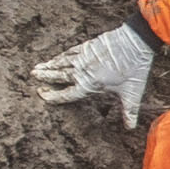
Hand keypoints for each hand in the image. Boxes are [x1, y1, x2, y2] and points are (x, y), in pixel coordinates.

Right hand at [34, 23, 156, 123]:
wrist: (136, 40)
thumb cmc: (134, 68)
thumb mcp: (132, 93)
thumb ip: (129, 111)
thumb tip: (130, 128)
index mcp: (89, 84)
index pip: (66, 94)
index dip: (52, 96)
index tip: (41, 95)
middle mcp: (82, 70)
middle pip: (58, 75)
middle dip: (45, 76)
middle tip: (33, 76)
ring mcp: (84, 56)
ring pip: (61, 62)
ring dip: (49, 65)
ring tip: (37, 67)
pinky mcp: (88, 46)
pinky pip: (69, 52)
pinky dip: (61, 56)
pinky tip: (57, 57)